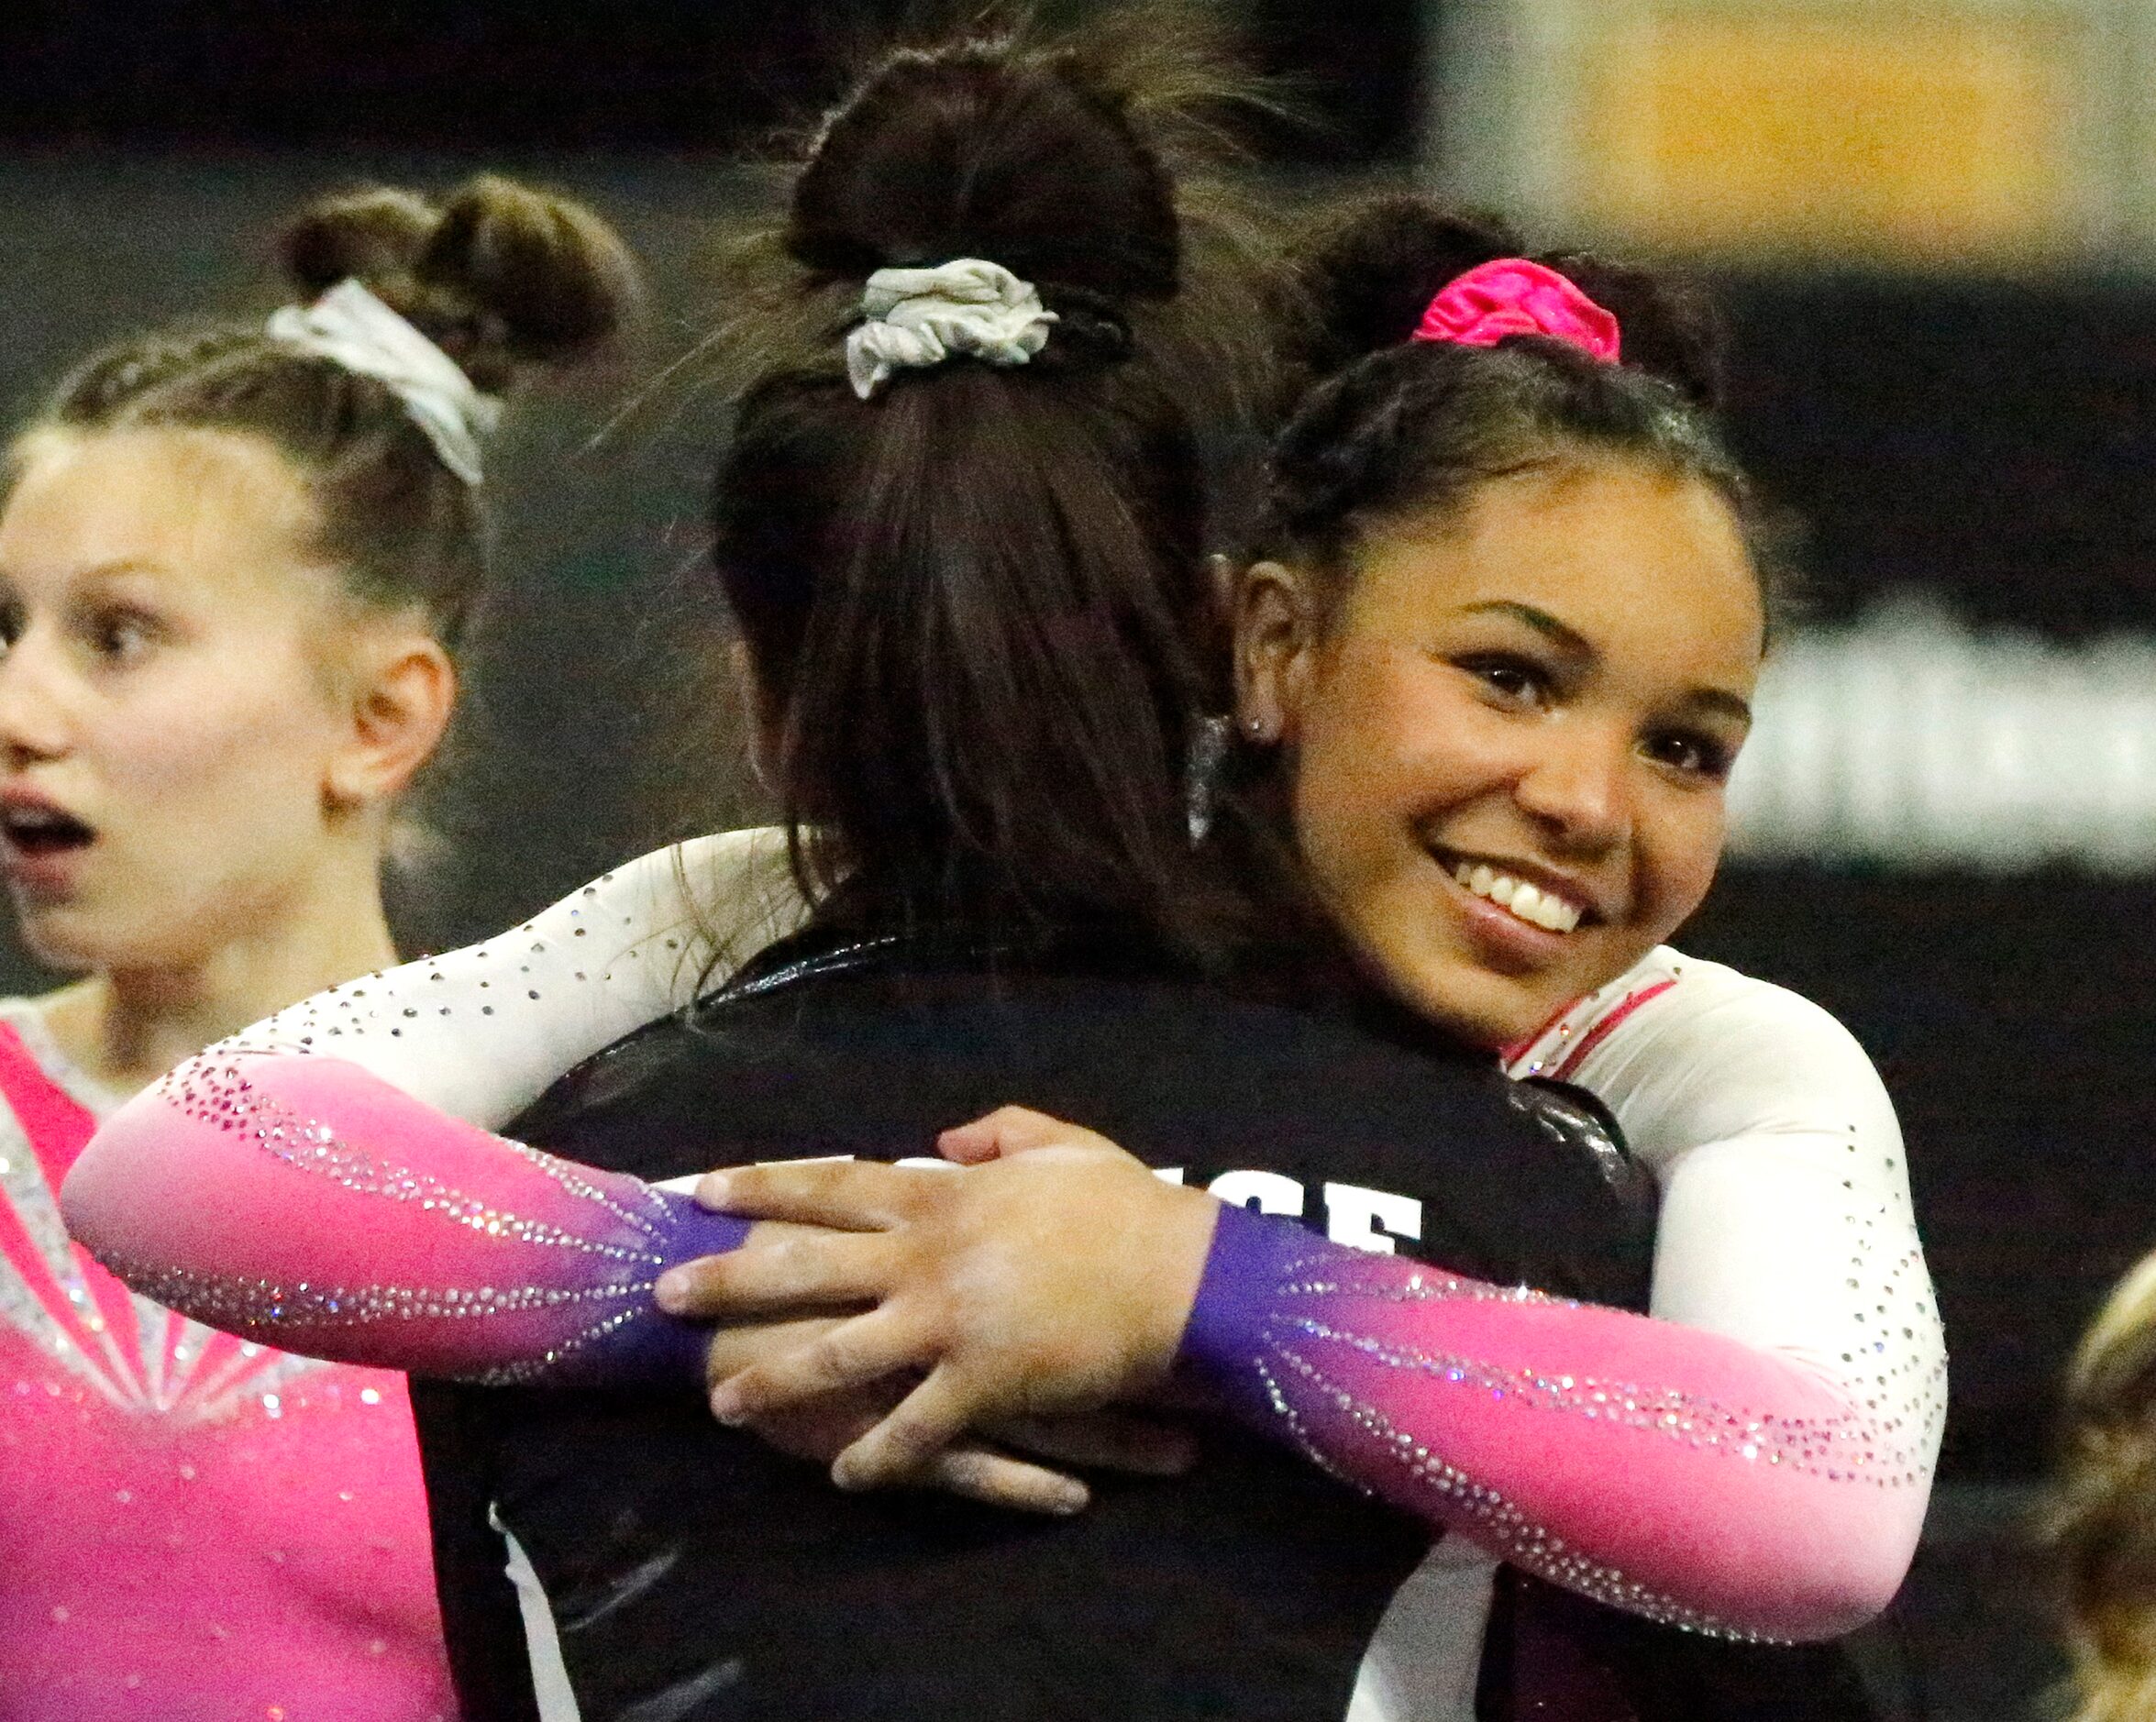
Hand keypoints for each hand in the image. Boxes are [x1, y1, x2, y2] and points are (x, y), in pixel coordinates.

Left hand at [658, 1117, 1220, 1492]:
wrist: (1182, 1277)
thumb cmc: (1128, 1208)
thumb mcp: (1065, 1146)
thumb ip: (1000, 1131)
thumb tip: (944, 1135)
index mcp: (945, 1196)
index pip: (833, 1186)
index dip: (766, 1187)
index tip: (707, 1189)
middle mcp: (929, 1256)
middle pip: (808, 1267)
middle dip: (730, 1280)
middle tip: (666, 1295)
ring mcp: (951, 1321)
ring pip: (841, 1354)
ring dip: (778, 1380)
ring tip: (723, 1405)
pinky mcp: (983, 1382)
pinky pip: (915, 1428)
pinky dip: (878, 1455)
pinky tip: (845, 1475)